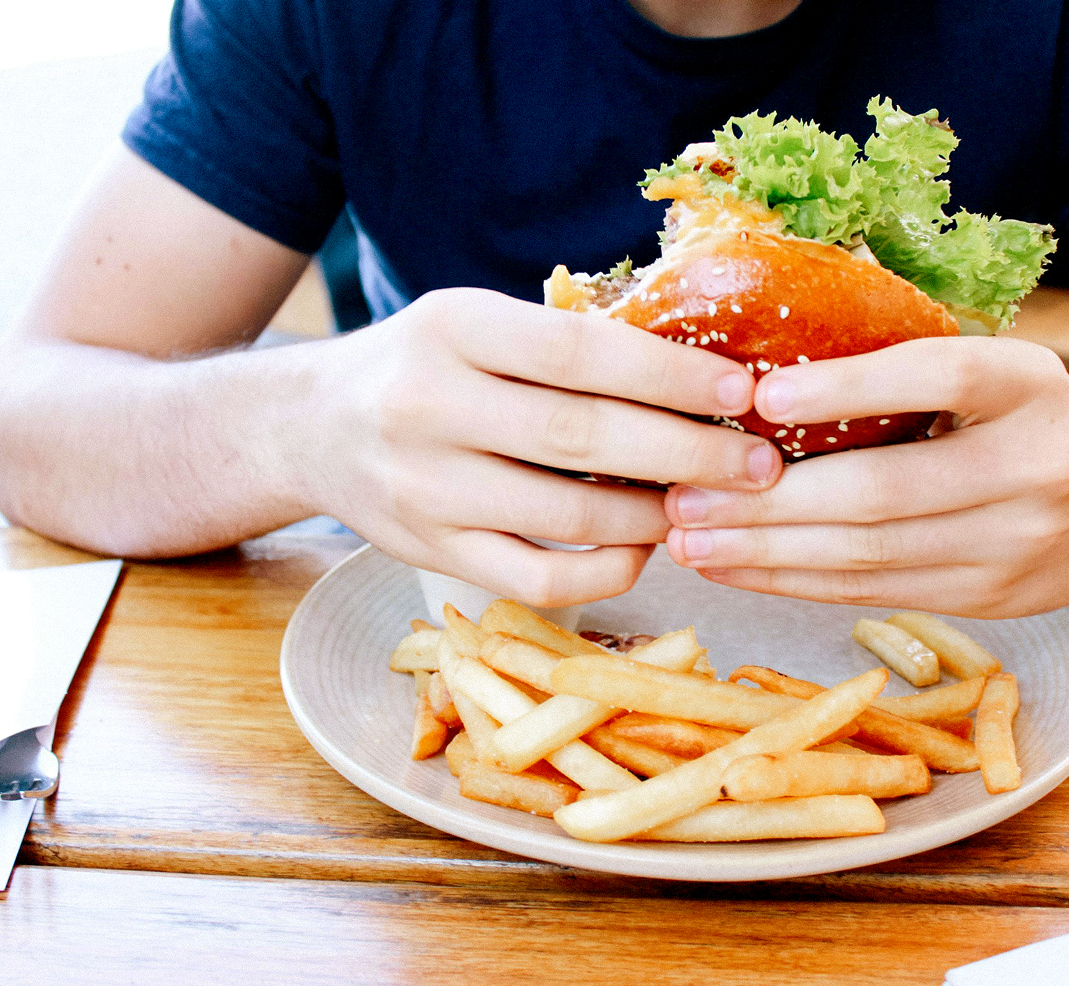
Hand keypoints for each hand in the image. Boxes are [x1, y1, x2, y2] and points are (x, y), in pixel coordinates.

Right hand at [311, 288, 781, 605]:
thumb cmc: (422, 364)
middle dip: (686, 452)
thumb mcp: (474, 323)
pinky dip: (604, 571)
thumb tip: (698, 372)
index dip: (667, 375)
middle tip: (758, 464)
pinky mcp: (428, 550)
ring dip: (654, 515)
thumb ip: (561, 344)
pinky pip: (535, 578)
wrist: (310, 425)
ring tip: (707, 503)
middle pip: (581, 436)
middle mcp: (428, 405)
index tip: (739, 392)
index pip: (578, 351)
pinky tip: (643, 548)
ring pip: (565, 515)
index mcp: (451, 327)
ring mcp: (424, 486)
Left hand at [662, 335, 1068, 617]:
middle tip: (684, 495)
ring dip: (764, 552)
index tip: (762, 394)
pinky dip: (794, 582)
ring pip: (866, 557)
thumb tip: (761, 375)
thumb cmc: (1028, 419)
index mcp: (1029, 385)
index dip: (848, 385)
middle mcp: (1033, 468)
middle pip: (881, 492)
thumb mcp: (998, 370)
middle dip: (767, 501)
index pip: (938, 376)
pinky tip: (737, 568)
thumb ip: (909, 368)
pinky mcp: (986, 600)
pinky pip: (871, 593)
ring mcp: (1013, 546)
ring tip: (690, 539)